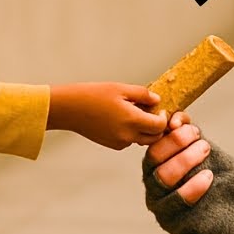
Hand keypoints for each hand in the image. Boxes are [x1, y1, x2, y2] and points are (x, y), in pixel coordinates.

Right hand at [47, 82, 167, 148]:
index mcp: (132, 120)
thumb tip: (157, 100)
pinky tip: (121, 119)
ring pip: (142, 139)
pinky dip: (131, 132)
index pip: (160, 126)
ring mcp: (119, 142)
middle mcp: (127, 136)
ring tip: (133, 112)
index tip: (159, 109)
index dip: (163, 117)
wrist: (69, 109)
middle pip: (154, 137)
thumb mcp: (120, 89)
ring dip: (144, 129)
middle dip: (156, 126)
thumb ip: (143, 95)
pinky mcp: (112, 145)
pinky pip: (129, 140)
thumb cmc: (92, 95)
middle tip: (150, 112)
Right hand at [142, 111, 233, 233]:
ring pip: (163, 178)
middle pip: (154, 160)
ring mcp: (161, 206)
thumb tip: (177, 118)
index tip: (191, 126)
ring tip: (206, 150)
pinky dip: (193, 187)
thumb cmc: (218, 181)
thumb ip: (192, 136)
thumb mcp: (206, 155)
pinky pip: (179, 203)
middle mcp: (153, 186)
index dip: (170, 133)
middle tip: (200, 138)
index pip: (154, 145)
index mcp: (157, 167)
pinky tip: (208, 177)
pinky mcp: (173, 223)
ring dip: (185, 160)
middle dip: (176, 143)